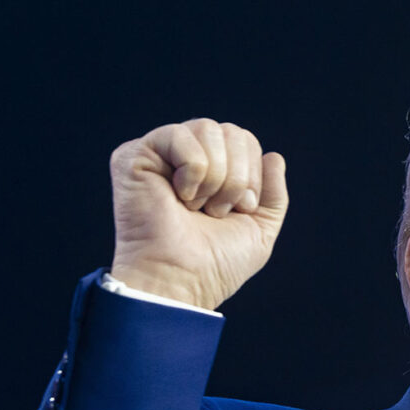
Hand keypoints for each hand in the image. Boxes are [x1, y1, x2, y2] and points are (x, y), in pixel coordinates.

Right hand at [109, 118, 287, 309]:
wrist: (183, 280)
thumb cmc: (216, 263)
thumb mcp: (261, 229)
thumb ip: (274, 194)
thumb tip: (274, 156)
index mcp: (214, 172)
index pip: (247, 141)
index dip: (253, 175)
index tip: (240, 210)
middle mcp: (186, 158)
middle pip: (233, 131)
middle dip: (238, 176)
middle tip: (218, 211)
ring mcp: (160, 155)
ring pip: (209, 128)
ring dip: (217, 176)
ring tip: (198, 206)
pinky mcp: (134, 156)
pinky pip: (178, 134)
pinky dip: (193, 169)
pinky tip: (179, 197)